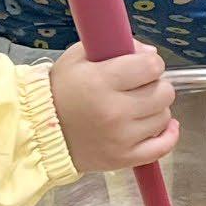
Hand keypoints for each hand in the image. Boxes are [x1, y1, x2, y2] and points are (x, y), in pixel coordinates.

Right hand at [49, 40, 179, 172]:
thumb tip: (151, 53)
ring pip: (164, 117)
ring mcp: (120, 138)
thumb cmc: (60, 90)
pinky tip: (161, 124)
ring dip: (155, 109)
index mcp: (101, 82)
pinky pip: (162, 147)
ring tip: (136, 106)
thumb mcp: (78, 57)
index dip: (151, 63)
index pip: (152, 66)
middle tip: (138, 87)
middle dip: (155, 85)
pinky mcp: (122, 159)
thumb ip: (115, 46)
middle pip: (164, 93)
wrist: (38, 132)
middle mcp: (114, 111)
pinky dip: (168, 135)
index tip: (142, 65)